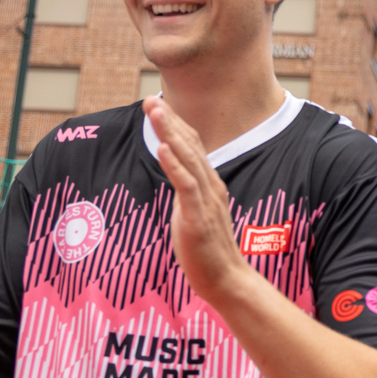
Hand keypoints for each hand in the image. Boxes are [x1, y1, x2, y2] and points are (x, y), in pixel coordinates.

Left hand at [144, 98, 250, 300]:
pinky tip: (163, 147)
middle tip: (151, 98)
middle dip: (169, 120)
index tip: (158, 105)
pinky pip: (186, 185)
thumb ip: (188, 193)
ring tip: (156, 110)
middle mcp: (211, 186)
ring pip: (188, 158)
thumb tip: (176, 178)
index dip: (175, 125)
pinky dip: (174, 164)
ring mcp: (206, 200)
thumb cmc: (207, 251)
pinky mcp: (199, 216)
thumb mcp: (193, 214)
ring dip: (171, 132)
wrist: (226, 279)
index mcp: (209, 185)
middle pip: (190, 145)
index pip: (193, 147)